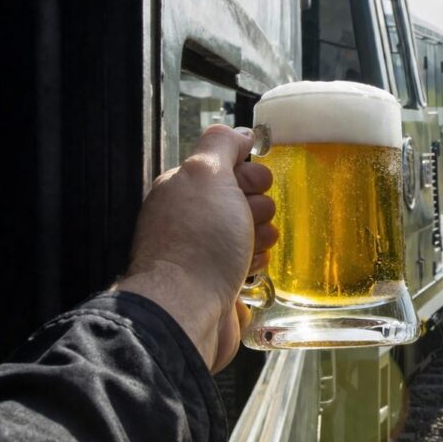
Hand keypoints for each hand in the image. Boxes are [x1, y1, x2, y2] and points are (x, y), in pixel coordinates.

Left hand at [116, 125, 277, 371]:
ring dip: (261, 233)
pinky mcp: (216, 283)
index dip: (249, 169)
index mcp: (182, 188)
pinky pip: (247, 262)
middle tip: (255, 216)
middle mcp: (188, 218)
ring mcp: (201, 252)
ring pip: (247, 231)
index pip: (225, 165)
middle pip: (240, 199)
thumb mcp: (208, 173)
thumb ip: (222, 144)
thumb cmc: (200, 240)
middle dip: (258, 204)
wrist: (189, 308)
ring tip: (256, 244)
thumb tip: (241, 133)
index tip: (258, 182)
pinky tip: (254, 266)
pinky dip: (255, 261)